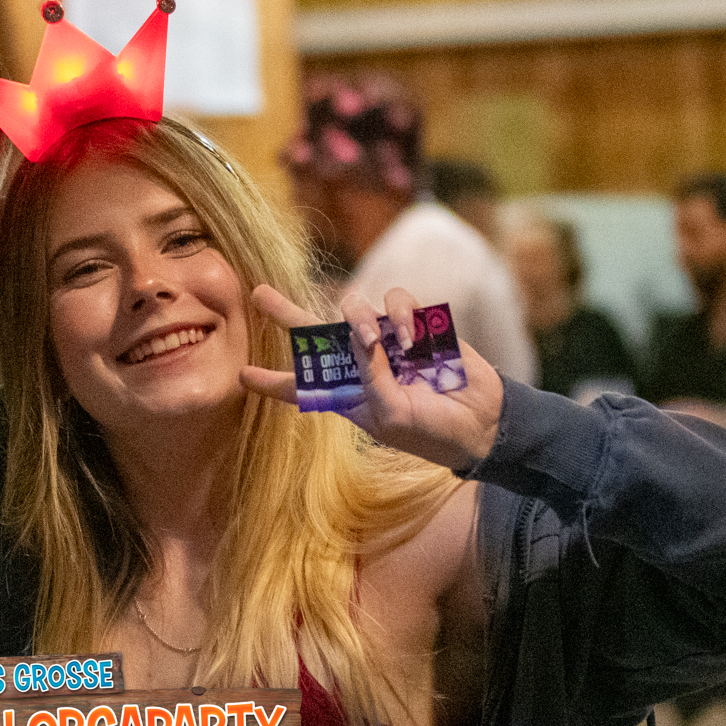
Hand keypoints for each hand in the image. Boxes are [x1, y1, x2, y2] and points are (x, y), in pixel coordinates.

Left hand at [239, 284, 504, 470]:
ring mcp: (390, 342)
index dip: (271, 382)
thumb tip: (360, 335)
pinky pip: (397, 302)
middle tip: (259, 293)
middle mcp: (362, 364)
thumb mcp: (391, 415)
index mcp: (348, 395)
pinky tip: (409, 335)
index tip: (243, 375)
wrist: (482, 423)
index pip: (302, 388)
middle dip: (286, 313)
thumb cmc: (432, 432)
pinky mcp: (418, 326)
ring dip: (357, 317)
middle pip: (316, 334)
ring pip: (355, 307)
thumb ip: (370, 378)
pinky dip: (398, 313)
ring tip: (376, 338)